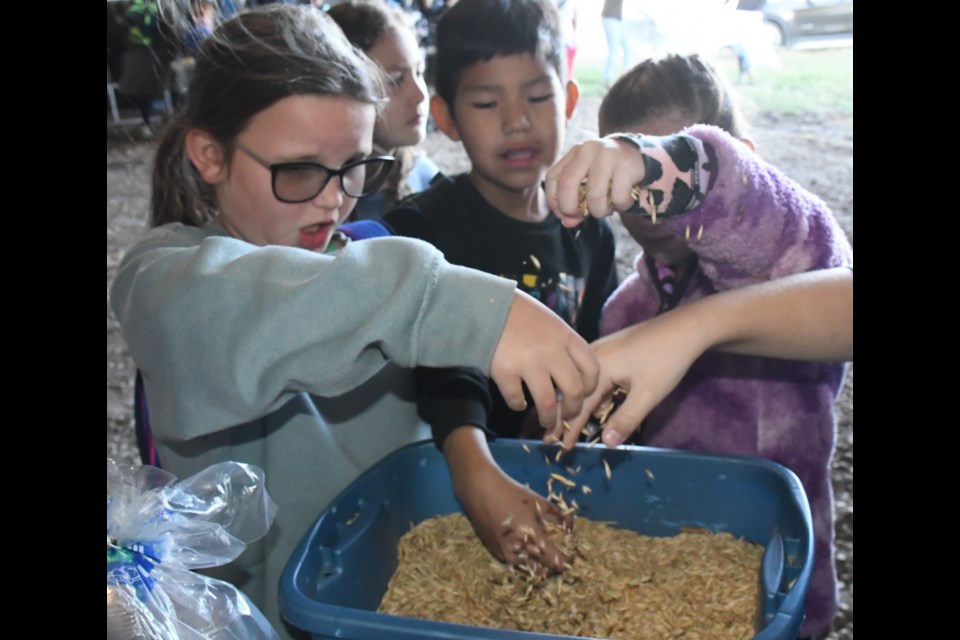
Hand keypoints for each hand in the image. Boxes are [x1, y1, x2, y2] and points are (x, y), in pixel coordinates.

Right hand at [445, 428, 572, 572]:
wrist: (480, 490)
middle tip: (555, 547)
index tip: (570, 551)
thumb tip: (571, 528)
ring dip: (536, 559)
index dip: (568, 559)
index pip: (559, 563)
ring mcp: (504, 556)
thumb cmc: (512, 494)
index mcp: (534, 543)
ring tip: (538, 543)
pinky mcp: (494, 552)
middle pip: (544, 569)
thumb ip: (561, 518)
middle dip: (552, 561)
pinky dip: (522, 554)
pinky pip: (514, 560)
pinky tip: (522, 539)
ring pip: (527, 566)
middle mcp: (519, 555)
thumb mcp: (541, 503)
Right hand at [490, 290, 598, 429]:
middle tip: (567, 415)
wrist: (485, 305)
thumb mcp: (550, 321)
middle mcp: (551, 351)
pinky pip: (517, 400)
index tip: (584, 393)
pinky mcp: (505, 372)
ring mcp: (528, 363)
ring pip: (548, 403)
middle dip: (573, 409)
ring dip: (548, 417)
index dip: (591, 386)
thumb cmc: (518, 313)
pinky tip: (519, 404)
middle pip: (574, 390)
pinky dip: (518, 405)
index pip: (591, 367)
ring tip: (546, 421)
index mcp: (565, 336)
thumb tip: (571, 373)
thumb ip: (562, 344)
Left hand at [544, 137, 647, 227]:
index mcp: (574, 153)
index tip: (563, 214)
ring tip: (607, 209)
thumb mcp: (588, 184)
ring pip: (594, 195)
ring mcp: (607, 155)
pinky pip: (618, 197)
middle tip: (582, 216)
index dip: (554, 201)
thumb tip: (567, 222)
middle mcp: (587, 150)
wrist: (638, 155)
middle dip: (571, 208)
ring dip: (599, 211)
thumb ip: (575, 203)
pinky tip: (624, 201)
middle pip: (567, 185)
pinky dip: (621, 206)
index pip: (552, 177)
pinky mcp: (626, 165)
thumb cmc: (608, 174)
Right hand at [553, 311, 709, 449]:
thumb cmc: (666, 360)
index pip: (579, 404)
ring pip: (584, 384)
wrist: (686, 327)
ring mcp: (604, 351)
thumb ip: (625, 419)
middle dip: (564, 416)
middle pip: (575, 392)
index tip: (558, 446)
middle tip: (550, 437)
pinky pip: (595, 377)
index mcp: (598, 367)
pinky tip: (590, 404)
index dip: (569, 428)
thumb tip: (606, 444)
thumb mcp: (648, 395)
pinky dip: (590, 394)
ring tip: (566, 424)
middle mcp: (594, 357)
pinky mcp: (614, 350)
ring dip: (576, 406)